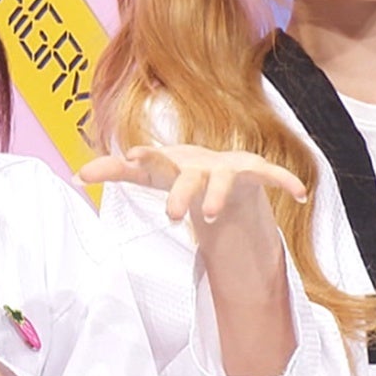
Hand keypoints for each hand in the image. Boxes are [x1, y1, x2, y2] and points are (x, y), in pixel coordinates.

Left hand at [78, 144, 306, 224]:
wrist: (221, 167)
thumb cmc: (178, 171)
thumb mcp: (148, 175)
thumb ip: (113, 172)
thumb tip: (74, 175)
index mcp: (173, 164)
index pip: (155, 162)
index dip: (146, 160)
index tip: (131, 158)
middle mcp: (200, 163)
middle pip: (189, 177)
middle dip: (182, 193)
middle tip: (171, 216)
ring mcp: (228, 166)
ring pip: (224, 180)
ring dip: (218, 196)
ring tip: (211, 217)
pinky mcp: (253, 172)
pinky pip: (271, 175)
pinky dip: (286, 181)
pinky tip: (301, 193)